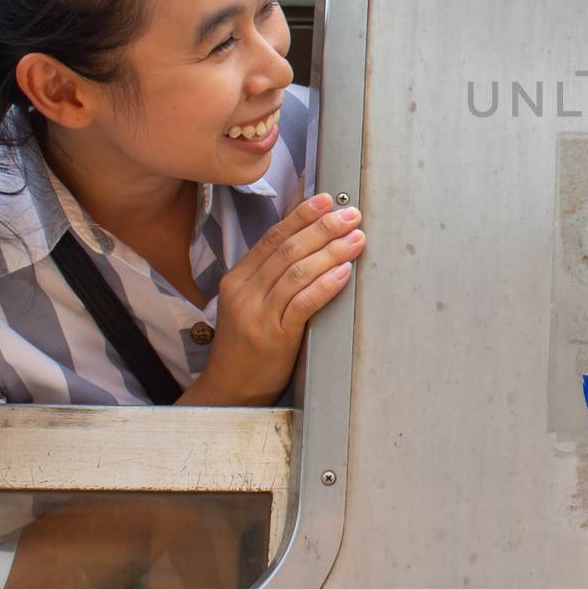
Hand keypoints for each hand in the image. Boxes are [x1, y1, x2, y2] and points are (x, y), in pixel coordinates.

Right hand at [186, 193, 363, 405]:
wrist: (230, 388)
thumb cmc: (247, 343)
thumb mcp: (249, 302)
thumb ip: (271, 273)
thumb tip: (308, 238)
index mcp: (238, 279)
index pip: (272, 237)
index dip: (302, 216)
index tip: (327, 200)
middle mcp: (245, 293)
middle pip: (287, 250)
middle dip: (323, 228)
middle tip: (351, 215)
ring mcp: (258, 315)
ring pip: (297, 272)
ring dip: (331, 251)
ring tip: (356, 239)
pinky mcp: (275, 337)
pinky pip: (303, 304)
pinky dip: (325, 285)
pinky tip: (343, 272)